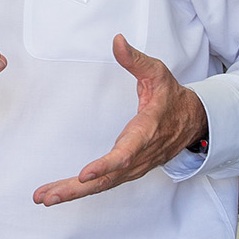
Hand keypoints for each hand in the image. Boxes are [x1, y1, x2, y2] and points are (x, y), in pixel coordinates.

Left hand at [32, 36, 206, 206]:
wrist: (194, 121)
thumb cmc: (171, 97)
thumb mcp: (158, 73)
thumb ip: (136, 59)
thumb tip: (118, 41)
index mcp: (146, 131)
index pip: (126, 152)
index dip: (107, 165)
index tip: (85, 174)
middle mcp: (140, 155)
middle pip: (108, 177)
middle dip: (77, 188)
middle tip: (48, 196)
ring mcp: (134, 166)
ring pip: (103, 185)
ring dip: (73, 193)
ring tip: (44, 198)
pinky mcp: (128, 170)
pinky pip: (104, 184)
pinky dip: (81, 191)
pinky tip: (58, 194)